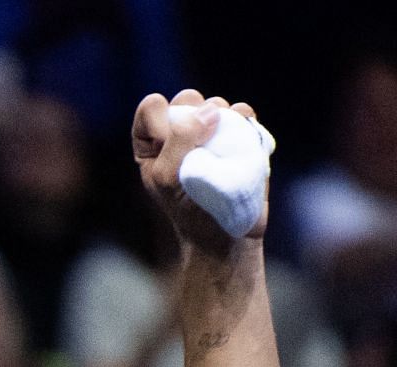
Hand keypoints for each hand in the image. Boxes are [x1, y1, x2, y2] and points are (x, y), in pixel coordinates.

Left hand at [132, 90, 267, 252]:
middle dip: (196, 114)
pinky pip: (243, 114)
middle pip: (187, 100)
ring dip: (223, 119)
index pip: (151, 109)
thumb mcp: (168, 178)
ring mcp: (210, 135)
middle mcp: (179, 135)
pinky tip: (243, 143)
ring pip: (216, 105)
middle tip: (202, 144)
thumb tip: (210, 110)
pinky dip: (245, 122)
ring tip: (223, 148)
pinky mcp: (238, 139)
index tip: (169, 140)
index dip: (162, 118)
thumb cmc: (188, 211)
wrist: (225, 237)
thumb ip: (179, 140)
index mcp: (152, 144)